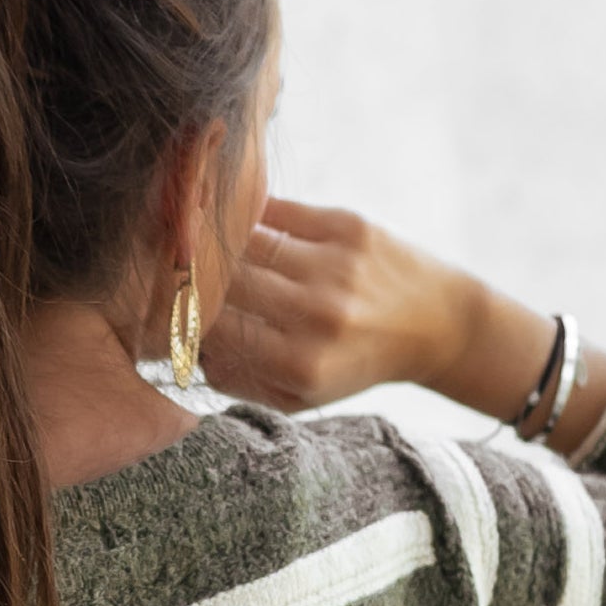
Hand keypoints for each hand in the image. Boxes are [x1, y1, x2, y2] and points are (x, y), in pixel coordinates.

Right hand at [199, 200, 481, 412]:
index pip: (216, 332)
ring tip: (202, 243)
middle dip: (199, 277)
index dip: (185, 316)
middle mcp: (318, 315)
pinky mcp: (349, 227)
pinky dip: (251, 214)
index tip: (170, 309)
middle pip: (227, 283)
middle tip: (179, 272)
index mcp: (302, 364)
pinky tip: (237, 218)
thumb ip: (240, 380)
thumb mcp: (302, 394)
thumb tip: (185, 348)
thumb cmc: (356, 361)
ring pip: (247, 244)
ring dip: (221, 242)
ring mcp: (335, 268)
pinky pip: (277, 212)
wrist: (435, 324)